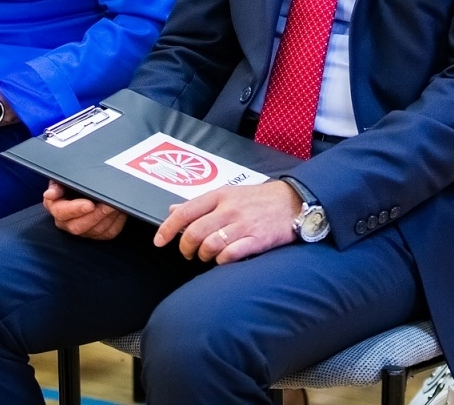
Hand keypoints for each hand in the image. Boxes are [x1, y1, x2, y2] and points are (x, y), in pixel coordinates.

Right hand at [45, 181, 127, 239]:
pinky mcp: (98, 234)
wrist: (86, 185)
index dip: (76, 209)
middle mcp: (66, 223)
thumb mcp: (63, 178)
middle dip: (96, 215)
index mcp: (55, 207)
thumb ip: (57, 185)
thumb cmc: (73, 180)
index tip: (90, 205)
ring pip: (96, 231)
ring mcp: (82, 230)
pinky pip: (108, 232)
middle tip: (110, 204)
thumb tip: (49, 194)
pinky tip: (121, 209)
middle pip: (79, 226)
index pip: (62, 212)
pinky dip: (116, 221)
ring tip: (117, 204)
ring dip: (109, 217)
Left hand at [154, 181, 300, 264]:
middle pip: (194, 232)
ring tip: (207, 256)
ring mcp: (243, 225)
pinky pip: (230, 255)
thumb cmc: (259, 199)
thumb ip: (201, 203)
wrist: (294, 202)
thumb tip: (173, 209)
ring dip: (203, 256)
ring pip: (210, 245)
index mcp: (219, 195)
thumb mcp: (229, 193)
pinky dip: (221, 261)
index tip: (159, 241)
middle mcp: (229, 209)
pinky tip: (223, 260)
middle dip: (185, 248)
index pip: (184, 212)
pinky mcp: (257, 240)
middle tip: (188, 253)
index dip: (167, 228)